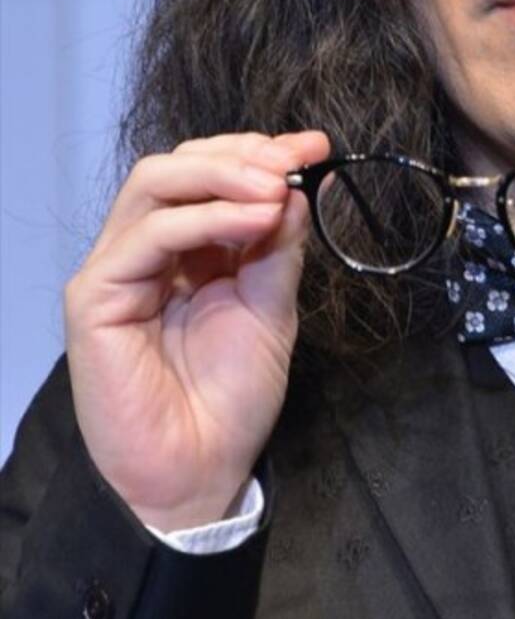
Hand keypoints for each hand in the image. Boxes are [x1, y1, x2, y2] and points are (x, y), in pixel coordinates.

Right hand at [64, 129, 329, 531]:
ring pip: (155, 184)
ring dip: (222, 175)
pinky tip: (253, 221)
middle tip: (292, 162)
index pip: (209, 178)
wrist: (200, 470)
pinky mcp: (96, 296)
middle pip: (177, 167)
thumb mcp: (270, 311)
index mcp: (186, 252)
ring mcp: (116, 270)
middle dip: (240, 154)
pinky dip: (204, 218)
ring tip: (274, 189)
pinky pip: (149, 234)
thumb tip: (294, 187)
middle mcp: (145, 252)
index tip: (315, 148)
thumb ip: (276, 250)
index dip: (258, 153)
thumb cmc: (230, 402)